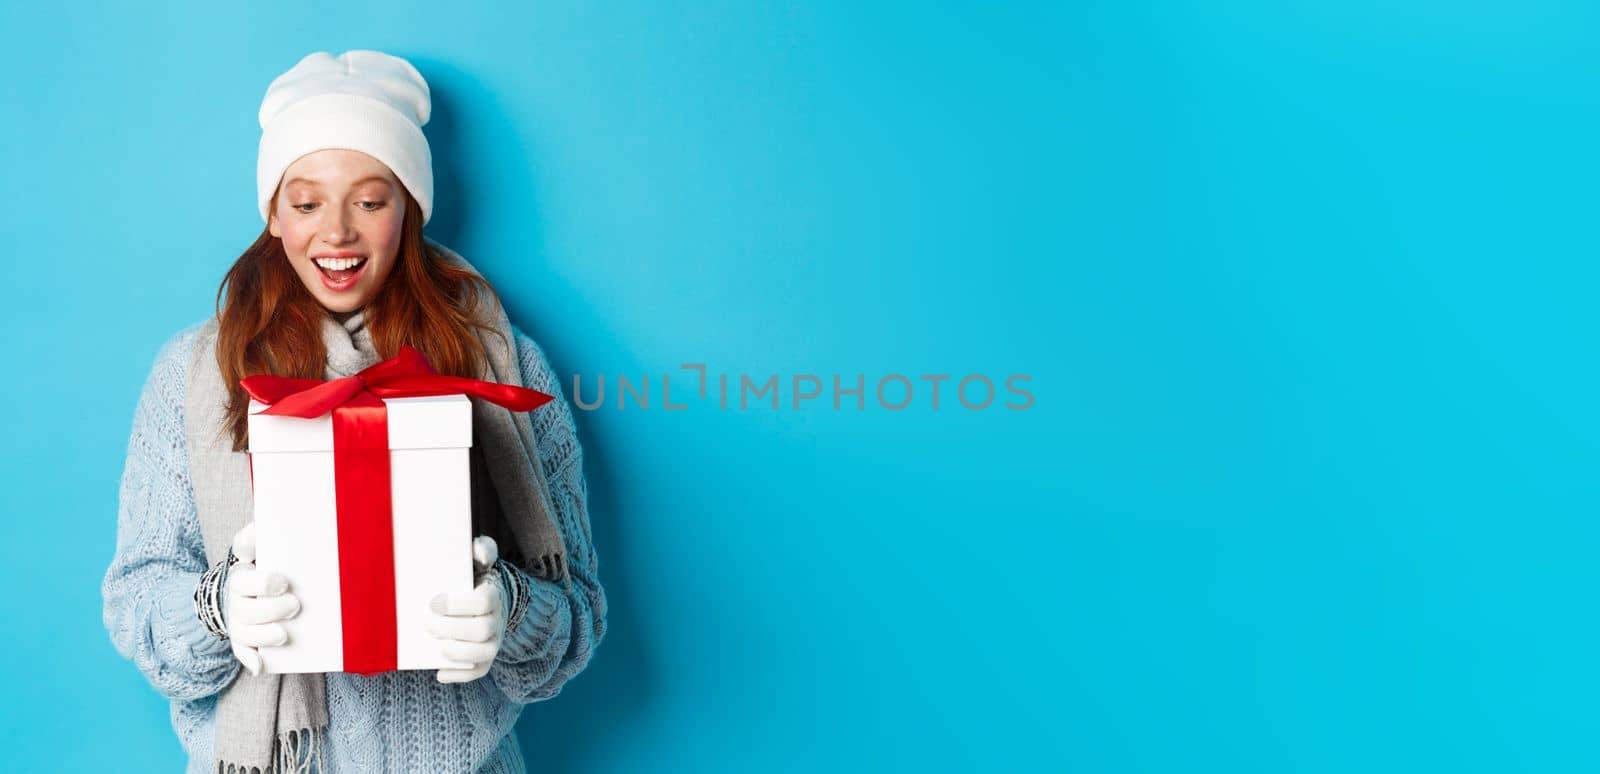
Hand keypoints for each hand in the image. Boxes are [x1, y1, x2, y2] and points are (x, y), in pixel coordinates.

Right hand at [225, 521, 301, 675]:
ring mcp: (237, 622)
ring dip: (264, 635)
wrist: (240, 589)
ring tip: (284, 634)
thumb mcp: (255, 546)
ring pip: (245, 632)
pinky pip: (242, 652)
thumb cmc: (259, 564)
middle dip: (272, 610)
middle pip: (247, 610)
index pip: (245, 580)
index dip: (262, 584)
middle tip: (295, 605)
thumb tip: (261, 524)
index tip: (284, 582)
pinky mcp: (241, 639)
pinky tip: (260, 666)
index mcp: (241, 577)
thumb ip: (256, 535)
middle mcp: (236, 601)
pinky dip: (250, 660)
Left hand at [428, 536, 504, 682]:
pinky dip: (459, 675)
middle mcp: (498, 620)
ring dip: (458, 653)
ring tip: (436, 647)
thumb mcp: (479, 560)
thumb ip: (481, 549)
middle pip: (482, 631)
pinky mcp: (486, 658)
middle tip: (426, 625)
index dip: (457, 605)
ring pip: (484, 654)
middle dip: (452, 629)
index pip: (483, 603)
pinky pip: (478, 672)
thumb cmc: (475, 578)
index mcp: (494, 596)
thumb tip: (479, 550)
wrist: (489, 599)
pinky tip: (439, 672)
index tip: (433, 602)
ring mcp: (494, 641)